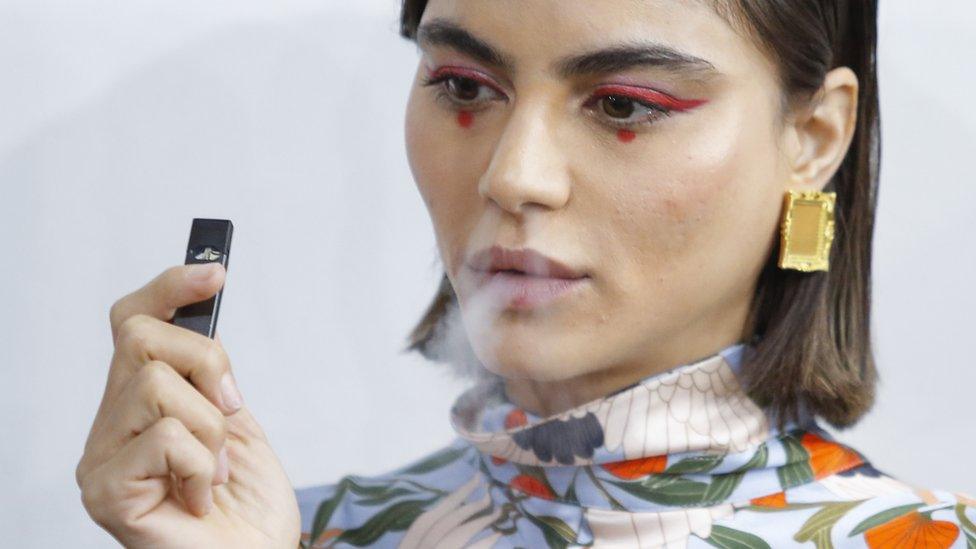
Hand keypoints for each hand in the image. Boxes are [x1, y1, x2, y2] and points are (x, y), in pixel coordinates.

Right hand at [76, 263, 299, 547]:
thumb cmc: (246, 505)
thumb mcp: (234, 419)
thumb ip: (209, 373)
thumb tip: (203, 309)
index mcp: (137, 405)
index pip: (130, 323)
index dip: (168, 290)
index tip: (215, 272)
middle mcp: (109, 426)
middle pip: (140, 337)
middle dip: (207, 364)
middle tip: (230, 410)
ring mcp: (100, 460)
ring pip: (157, 383)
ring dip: (211, 428)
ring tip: (214, 470)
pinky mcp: (106, 493)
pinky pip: (166, 435)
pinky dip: (202, 464)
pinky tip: (200, 496)